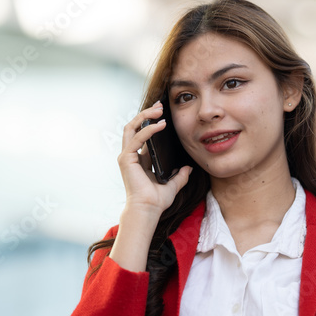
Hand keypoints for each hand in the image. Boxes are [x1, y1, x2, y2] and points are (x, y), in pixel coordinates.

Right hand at [117, 101, 192, 215]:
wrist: (149, 210)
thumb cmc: (157, 201)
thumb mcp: (173, 185)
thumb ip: (180, 176)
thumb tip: (189, 168)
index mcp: (140, 160)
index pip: (142, 135)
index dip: (151, 122)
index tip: (163, 114)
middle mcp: (131, 156)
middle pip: (134, 127)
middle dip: (146, 114)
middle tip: (160, 105)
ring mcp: (127, 156)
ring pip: (131, 127)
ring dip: (145, 116)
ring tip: (159, 110)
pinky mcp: (126, 159)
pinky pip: (137, 138)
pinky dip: (148, 130)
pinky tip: (160, 125)